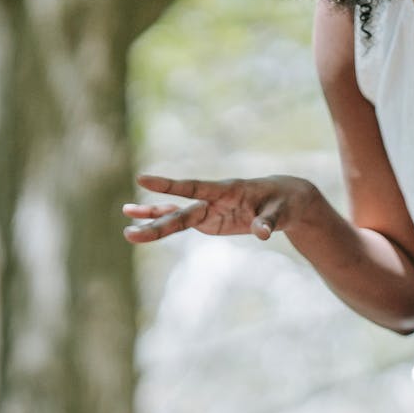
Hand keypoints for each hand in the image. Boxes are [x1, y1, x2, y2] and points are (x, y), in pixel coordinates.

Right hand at [123, 174, 311, 242]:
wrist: (286, 200)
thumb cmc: (284, 203)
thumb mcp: (282, 212)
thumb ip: (269, 221)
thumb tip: (263, 233)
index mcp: (228, 190)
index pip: (196, 187)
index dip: (171, 185)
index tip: (143, 179)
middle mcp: (213, 199)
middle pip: (181, 212)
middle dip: (156, 222)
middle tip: (129, 233)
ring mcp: (209, 209)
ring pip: (176, 217)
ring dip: (153, 223)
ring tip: (128, 231)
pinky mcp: (209, 220)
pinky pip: (182, 222)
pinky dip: (162, 223)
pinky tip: (139, 225)